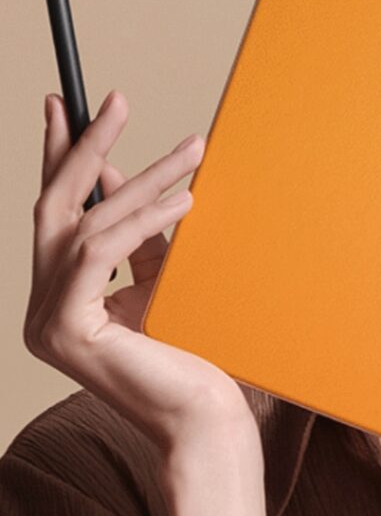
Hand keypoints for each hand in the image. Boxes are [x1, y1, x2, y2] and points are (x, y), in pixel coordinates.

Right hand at [24, 89, 255, 456]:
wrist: (202, 417)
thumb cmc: (192, 352)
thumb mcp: (160, 279)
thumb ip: (139, 236)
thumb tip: (129, 179)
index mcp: (61, 296)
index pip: (57, 214)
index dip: (59, 157)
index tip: (67, 106)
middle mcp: (43, 308)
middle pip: (57, 208)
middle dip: (84, 146)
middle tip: (116, 99)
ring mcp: (47, 322)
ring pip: (88, 224)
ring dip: (143, 180)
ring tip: (192, 151)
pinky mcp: (67, 330)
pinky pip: (102, 254)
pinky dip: (144, 221)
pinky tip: (185, 201)